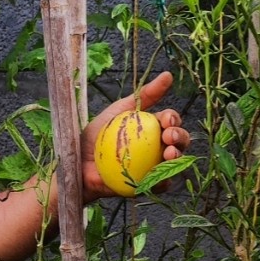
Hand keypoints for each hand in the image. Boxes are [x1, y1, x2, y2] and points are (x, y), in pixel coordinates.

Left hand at [81, 72, 189, 200]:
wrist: (79, 163)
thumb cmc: (98, 135)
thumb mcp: (120, 110)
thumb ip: (145, 95)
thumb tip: (169, 75)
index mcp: (152, 129)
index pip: (171, 122)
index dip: (173, 120)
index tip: (166, 119)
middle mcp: (156, 147)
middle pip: (179, 142)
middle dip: (180, 137)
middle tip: (169, 136)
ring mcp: (153, 167)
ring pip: (176, 163)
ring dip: (178, 157)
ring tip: (169, 153)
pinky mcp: (146, 185)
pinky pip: (162, 184)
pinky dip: (165, 180)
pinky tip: (160, 173)